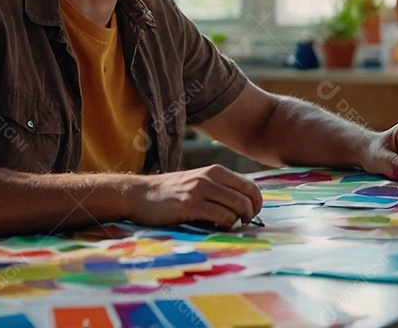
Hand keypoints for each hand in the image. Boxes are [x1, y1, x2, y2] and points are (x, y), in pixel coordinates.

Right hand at [129, 165, 262, 229]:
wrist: (140, 194)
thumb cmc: (171, 193)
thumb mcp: (198, 182)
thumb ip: (220, 188)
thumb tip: (245, 205)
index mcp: (215, 171)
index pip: (250, 186)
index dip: (257, 203)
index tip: (251, 214)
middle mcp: (210, 177)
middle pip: (247, 197)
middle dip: (250, 214)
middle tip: (242, 223)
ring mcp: (200, 190)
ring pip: (237, 207)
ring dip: (237, 221)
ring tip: (226, 226)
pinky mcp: (190, 205)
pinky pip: (221, 217)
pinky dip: (224, 226)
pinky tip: (215, 228)